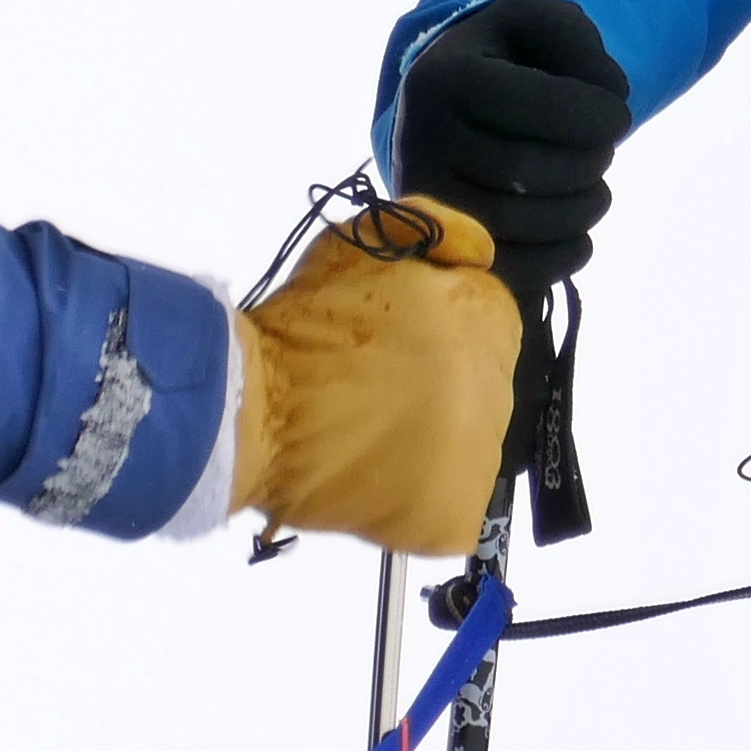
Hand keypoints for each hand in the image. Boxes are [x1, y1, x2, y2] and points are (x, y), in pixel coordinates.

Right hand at [230, 199, 521, 555]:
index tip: (378, 341)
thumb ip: (435, 231)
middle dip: (428, 389)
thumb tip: (480, 255)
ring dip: (422, 446)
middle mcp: (499, 391)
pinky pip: (448, 512)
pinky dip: (413, 503)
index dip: (428, 332)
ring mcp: (480, 462)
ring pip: (461, 451)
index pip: (482, 326)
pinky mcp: (452, 519)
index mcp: (487, 323)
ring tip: (359, 441)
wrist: (250, 413)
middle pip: (474, 390)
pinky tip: (371, 484)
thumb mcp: (359, 241)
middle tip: (363, 392)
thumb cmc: (300, 328)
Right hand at [394, 0, 632, 294]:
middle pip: (525, 169)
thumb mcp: (530, 20)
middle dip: (590, 161)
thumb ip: (573, 33)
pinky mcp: (439, 251)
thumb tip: (604, 92)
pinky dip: (564, 256)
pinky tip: (579, 233)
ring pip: (520, 223)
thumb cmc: (501, 64)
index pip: (533, 105)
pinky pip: (512, 272)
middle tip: (603, 151)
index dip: (598, 114)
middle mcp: (417, 141)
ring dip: (584, 208)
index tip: (619, 116)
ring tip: (595, 187)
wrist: (444, 114)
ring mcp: (423, 202)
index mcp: (439, 78)